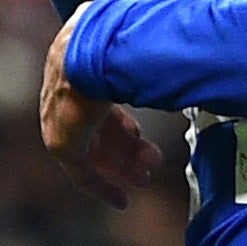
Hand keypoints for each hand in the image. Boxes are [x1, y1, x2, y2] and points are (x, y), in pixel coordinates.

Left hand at [40, 12, 160, 207]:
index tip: (142, 138)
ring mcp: (62, 123)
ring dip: (122, 167)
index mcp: (84, 77)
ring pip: (96, 153)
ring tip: (146, 178)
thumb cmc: (117, 46)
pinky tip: (121, 199)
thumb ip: (151, 58)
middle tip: (150, 165)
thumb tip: (184, 48)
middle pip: (101, 132)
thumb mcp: (136, 53)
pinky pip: (82, 174)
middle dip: (127, 150)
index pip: (104, 108)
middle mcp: (69, 101)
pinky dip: (102, 187)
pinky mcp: (63, 144)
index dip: (125, 126)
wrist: (89, 52)